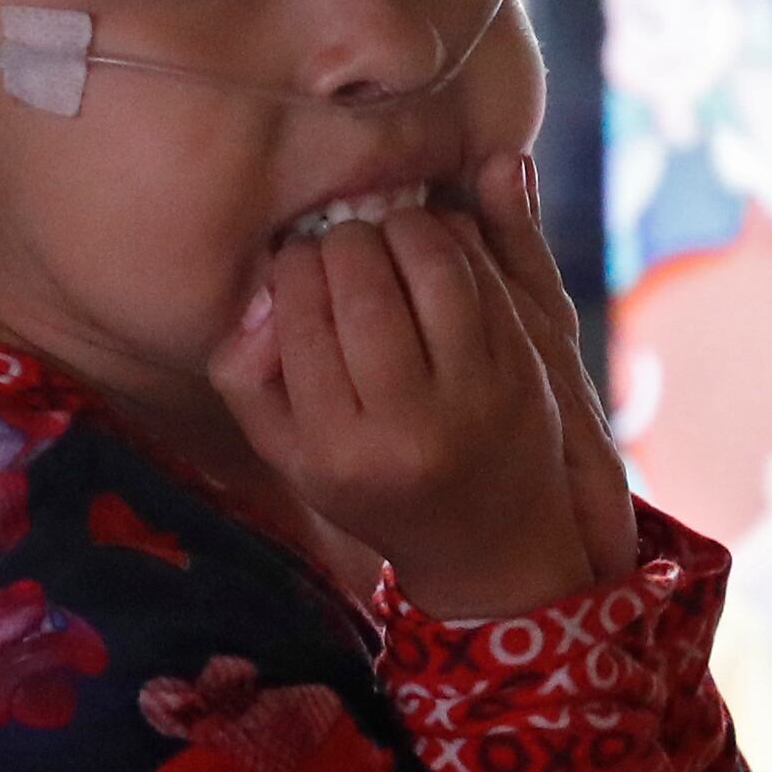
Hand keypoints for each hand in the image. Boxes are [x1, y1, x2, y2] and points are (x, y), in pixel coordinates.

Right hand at [215, 153, 635, 618]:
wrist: (489, 544)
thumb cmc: (374, 489)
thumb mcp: (292, 458)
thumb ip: (248, 380)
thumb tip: (258, 292)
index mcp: (335, 450)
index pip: (300, 316)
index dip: (295, 266)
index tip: (300, 258)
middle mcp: (405, 427)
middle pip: (362, 284)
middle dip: (346, 239)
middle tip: (344, 238)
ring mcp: (473, 397)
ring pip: (430, 266)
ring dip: (403, 226)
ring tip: (388, 231)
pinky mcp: (524, 372)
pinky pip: (484, 278)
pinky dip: (455, 242)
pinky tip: (435, 242)